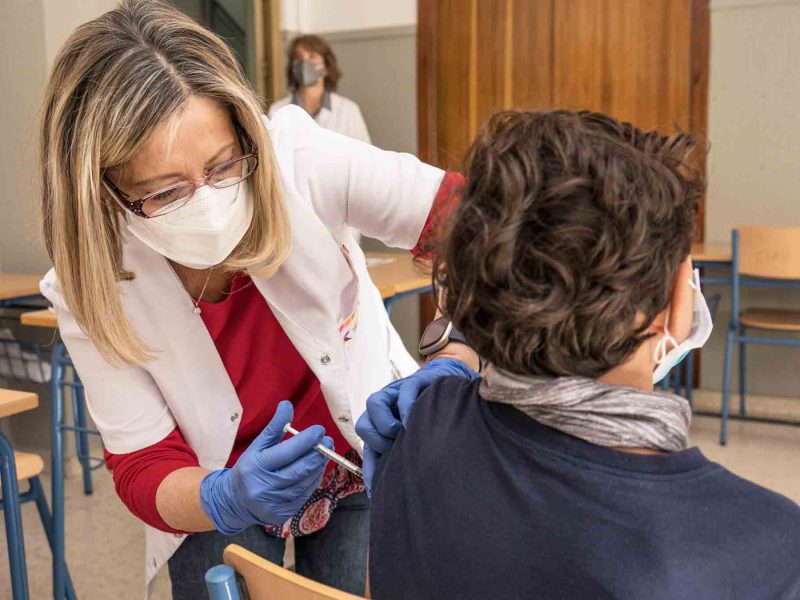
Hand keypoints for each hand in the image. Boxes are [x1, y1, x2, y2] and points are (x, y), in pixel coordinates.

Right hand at [200, 400, 331, 533]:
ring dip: (318, 467)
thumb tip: (287, 404)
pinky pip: (304, 495)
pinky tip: (316, 469)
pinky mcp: (283, 514)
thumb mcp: (257, 446)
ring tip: (325, 453)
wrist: (235, 501)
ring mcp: (275, 503)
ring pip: (305, 483)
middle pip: (299, 469)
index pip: (286, 452)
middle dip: (318, 454)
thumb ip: (274, 427)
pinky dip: (312, 480)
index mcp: (256, 467)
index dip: (306, 441)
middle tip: (328, 441)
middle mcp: (265, 487)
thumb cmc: (249, 468)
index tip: (319, 430)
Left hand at [355, 358, 478, 493]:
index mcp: (383, 429)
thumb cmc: (433, 421)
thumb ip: (407, 460)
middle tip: (392, 449)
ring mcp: (397, 395)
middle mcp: (385, 411)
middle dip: (375, 440)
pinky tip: (413, 417)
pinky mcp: (415, 382)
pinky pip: (404, 391)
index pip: (368, 449)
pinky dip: (406, 405)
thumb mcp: (418, 442)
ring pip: (374, 402)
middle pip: (363, 424)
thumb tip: (402, 492)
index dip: (370, 470)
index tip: (377, 491)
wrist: (450, 390)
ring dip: (383, 421)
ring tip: (400, 431)